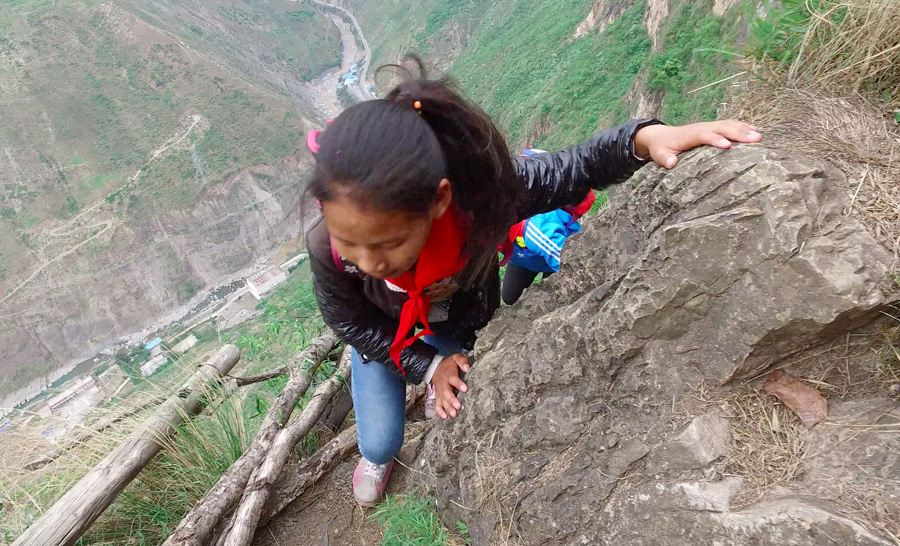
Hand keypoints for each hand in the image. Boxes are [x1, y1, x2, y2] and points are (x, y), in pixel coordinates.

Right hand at [431, 353, 469, 418]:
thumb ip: (462, 361)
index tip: (465, 389)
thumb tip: (467, 368)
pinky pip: (437, 404)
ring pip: (442, 400)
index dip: (458, 383)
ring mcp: (440, 391)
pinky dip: (439, 411)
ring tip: (454, 414)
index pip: (453, 378)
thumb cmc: (449, 365)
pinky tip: (445, 417)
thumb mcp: (455, 358)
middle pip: (446, 392)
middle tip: (458, 406)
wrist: (435, 368)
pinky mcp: (438, 396)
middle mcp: (443, 384)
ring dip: (447, 408)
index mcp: (449, 374)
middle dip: (452, 400)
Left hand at [633, 120, 761, 168]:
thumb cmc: (662, 148)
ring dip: (744, 129)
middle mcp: (701, 127)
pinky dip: (742, 126)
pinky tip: (755, 131)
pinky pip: (729, 124)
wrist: (662, 136)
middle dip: (738, 133)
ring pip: (728, 124)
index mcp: (689, 135)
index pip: (704, 135)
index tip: (728, 146)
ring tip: (760, 137)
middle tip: (755, 140)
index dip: (716, 139)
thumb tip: (671, 163)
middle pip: (722, 127)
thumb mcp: (659, 154)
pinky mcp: (713, 127)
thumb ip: (664, 159)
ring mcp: (708, 126)